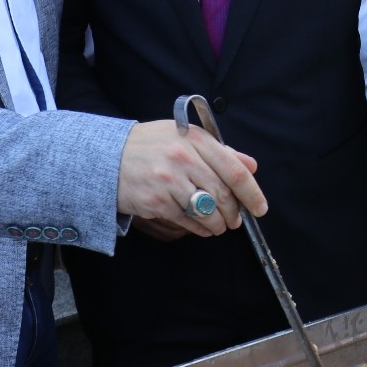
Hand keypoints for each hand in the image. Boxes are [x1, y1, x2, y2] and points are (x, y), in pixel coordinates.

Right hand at [116, 120, 263, 237]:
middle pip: (223, 194)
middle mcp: (183, 158)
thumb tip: (251, 166)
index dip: (252, 193)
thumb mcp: (185, 137)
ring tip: (220, 225)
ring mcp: (168, 181)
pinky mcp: (155, 201)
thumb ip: (220, 152)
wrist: (106, 157)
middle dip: (234, 212)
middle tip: (236, 220)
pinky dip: (201, 229)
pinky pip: (187, 221)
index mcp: (196, 139)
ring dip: (219, 224)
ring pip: (207, 211)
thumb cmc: (151, 146)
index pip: (235, 170)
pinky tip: (203, 228)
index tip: (260, 208)